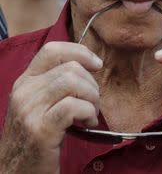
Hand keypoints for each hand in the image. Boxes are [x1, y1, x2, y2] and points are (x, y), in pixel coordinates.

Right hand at [0, 42, 101, 173]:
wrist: (16, 170)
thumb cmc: (38, 135)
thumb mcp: (42, 103)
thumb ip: (58, 84)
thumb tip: (91, 65)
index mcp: (26, 81)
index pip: (52, 49)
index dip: (80, 52)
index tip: (96, 65)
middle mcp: (25, 91)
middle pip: (71, 68)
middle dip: (92, 84)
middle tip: (93, 103)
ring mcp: (30, 110)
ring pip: (73, 83)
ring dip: (92, 98)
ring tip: (91, 113)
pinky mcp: (41, 129)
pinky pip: (74, 106)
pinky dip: (89, 113)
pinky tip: (88, 124)